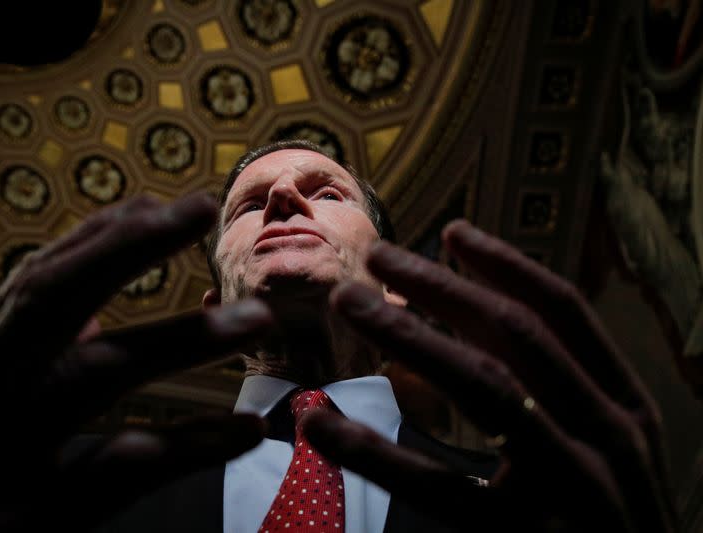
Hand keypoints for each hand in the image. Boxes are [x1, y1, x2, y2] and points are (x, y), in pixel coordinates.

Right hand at [0, 193, 272, 531]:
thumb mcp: (5, 412)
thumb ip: (42, 354)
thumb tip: (90, 297)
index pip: (38, 285)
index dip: (107, 238)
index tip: (180, 205)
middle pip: (47, 304)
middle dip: (125, 251)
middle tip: (204, 213)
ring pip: (86, 379)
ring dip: (176, 339)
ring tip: (256, 321)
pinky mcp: (17, 528)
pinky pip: (112, 477)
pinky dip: (182, 447)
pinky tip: (244, 431)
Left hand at [303, 220, 676, 531]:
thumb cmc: (608, 519)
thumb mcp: (603, 445)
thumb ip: (554, 387)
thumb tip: (477, 314)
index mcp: (625, 405)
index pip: (562, 312)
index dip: (506, 265)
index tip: (452, 232)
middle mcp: (607, 435)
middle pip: (515, 334)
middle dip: (442, 287)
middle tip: (377, 257)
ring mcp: (570, 486)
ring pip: (481, 385)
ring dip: (408, 334)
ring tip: (348, 300)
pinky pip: (435, 485)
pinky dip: (371, 451)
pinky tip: (319, 426)